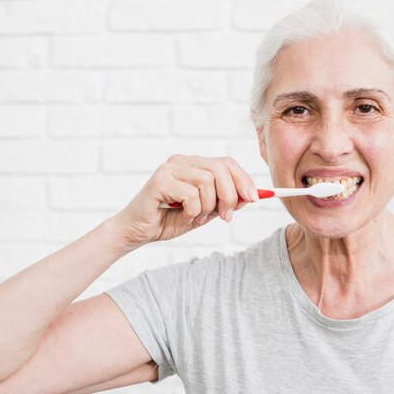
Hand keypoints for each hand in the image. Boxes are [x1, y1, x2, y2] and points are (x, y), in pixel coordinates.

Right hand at [109, 154, 258, 249]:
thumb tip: (249, 196)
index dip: (243, 180)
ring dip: (208, 207)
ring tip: (196, 218)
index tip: (254, 198)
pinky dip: (193, 211)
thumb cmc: (170, 219)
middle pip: (220, 168)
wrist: (139, 232)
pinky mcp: (160, 180)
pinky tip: (183, 217)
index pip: (227, 163)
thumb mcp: (205, 212)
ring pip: (207, 181)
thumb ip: (225, 202)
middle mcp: (182, 161)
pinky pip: (191, 194)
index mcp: (194, 164)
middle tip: (226, 217)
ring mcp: (170, 168)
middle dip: (230, 195)